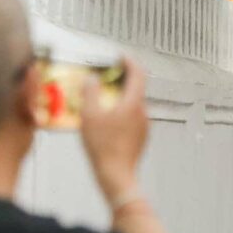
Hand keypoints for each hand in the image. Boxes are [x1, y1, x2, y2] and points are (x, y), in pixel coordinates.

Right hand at [79, 55, 149, 199]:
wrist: (116, 176)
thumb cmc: (104, 148)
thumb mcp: (90, 115)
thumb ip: (90, 92)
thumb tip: (92, 79)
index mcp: (133, 103)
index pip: (138, 73)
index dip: (129, 61)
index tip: (121, 56)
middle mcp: (142, 113)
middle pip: (136, 88)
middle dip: (121, 79)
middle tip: (107, 76)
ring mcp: (143, 126)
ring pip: (133, 104)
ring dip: (119, 97)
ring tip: (102, 99)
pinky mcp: (140, 138)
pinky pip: (131, 118)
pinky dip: (120, 112)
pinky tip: (105, 120)